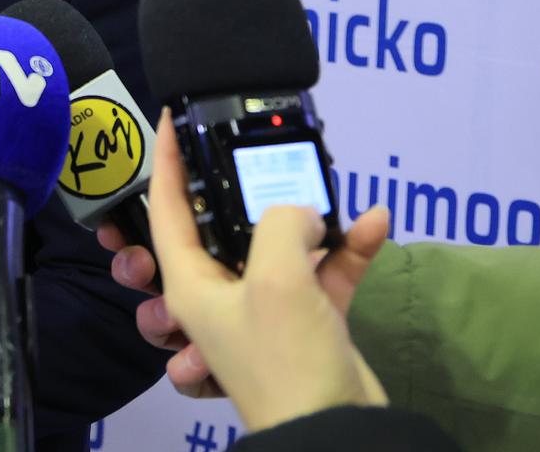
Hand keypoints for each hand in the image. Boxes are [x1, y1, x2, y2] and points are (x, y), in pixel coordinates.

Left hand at [98, 144, 391, 398]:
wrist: (337, 434)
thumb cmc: (286, 362)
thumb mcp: (276, 277)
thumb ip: (283, 224)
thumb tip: (303, 213)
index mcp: (190, 284)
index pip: (166, 210)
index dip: (166, 162)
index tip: (170, 119)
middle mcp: (221, 293)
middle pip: (220, 224)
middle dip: (241, 187)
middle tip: (249, 150)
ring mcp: (267, 306)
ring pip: (279, 244)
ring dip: (308, 217)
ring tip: (322, 187)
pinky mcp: (310, 320)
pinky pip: (324, 270)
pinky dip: (347, 248)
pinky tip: (373, 224)